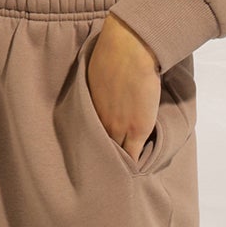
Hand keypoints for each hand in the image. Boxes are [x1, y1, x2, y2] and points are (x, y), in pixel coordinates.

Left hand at [85, 13, 160, 161]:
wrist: (129, 49)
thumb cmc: (113, 52)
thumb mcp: (96, 70)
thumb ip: (99, 84)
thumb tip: (104, 84)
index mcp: (89, 106)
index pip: (89, 132)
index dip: (93, 142)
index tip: (94, 149)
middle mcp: (99, 120)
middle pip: (99, 147)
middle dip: (101, 158)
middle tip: (102, 171)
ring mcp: (117, 127)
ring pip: (115, 154)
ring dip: (117, 164)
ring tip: (117, 177)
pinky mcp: (136, 130)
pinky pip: (132, 155)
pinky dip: (132, 164)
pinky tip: (132, 172)